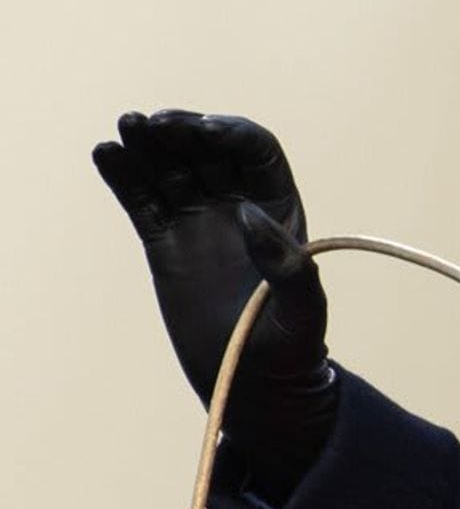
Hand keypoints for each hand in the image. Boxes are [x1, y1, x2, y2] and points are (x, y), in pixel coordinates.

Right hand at [93, 110, 335, 499]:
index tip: (205, 130)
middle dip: (184, 130)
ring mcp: (199, 222)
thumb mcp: (303, 311)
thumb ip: (289, 268)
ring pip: (171, 169)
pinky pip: (143, 201)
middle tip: (155, 123)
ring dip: (150, 144)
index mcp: (279, 208)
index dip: (231, 134)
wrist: (256, 385)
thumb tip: (250, 214)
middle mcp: (239, 205)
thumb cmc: (292, 349)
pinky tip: (107, 154)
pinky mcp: (165, 243)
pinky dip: (124, 176)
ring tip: (126, 127)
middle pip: (208, 151)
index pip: (256, 151)